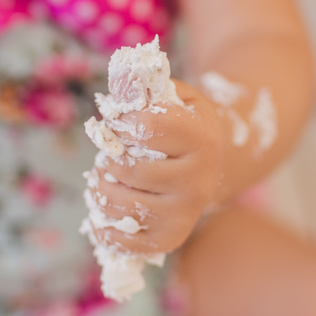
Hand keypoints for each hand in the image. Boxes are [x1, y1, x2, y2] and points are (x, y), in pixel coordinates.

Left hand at [85, 78, 225, 254]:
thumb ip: (146, 84)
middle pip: (130, 169)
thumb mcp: (175, 95)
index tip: (117, 122)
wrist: (215, 164)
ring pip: (122, 204)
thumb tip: (120, 75)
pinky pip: (125, 241)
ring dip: (100, 188)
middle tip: (107, 152)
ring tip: (102, 177)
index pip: (146, 126)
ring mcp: (186, 213)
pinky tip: (101, 213)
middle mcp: (199, 180)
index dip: (120, 121)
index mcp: (202, 138)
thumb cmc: (185, 124)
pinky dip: (103, 227)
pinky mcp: (171, 238)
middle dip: (108, 156)